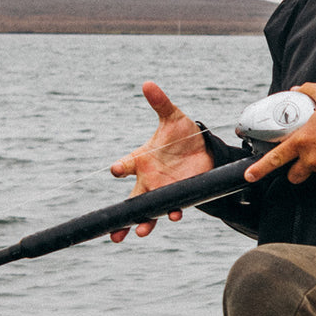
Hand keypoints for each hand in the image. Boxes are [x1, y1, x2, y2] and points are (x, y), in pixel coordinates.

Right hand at [108, 81, 213, 239]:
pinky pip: (171, 208)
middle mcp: (148, 179)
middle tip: (112, 230)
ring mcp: (162, 191)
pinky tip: (173, 215)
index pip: (126, 165)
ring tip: (141, 232)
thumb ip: (160, 103)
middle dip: (122, 216)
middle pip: (130, 200)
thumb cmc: (181, 134)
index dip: (120, 168)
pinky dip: (171, 213)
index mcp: (141, 160)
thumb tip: (148, 84)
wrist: (203, 150)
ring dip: (144, 223)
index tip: (117, 169)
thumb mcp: (172, 117)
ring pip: (148, 211)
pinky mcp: (178, 197)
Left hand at [243, 83, 315, 185]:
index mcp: (301, 141)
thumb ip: (308, 91)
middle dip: (293, 172)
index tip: (250, 176)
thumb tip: (297, 89)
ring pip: (314, 173)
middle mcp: (310, 159)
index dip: (260, 169)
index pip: (275, 159)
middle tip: (298, 164)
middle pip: (293, 176)